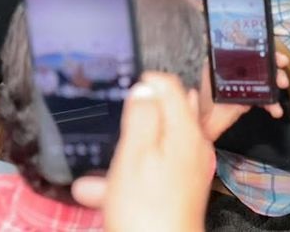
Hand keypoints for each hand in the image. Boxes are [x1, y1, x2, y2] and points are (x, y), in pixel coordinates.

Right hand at [70, 74, 213, 230]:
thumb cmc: (147, 208)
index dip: (149, 80)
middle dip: (140, 114)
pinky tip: (97, 188)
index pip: (173, 87)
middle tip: (116, 114)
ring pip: (154, 147)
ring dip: (127, 149)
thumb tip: (146, 87)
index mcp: (184, 131)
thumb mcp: (136, 154)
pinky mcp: (177, 191)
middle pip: (167, 115)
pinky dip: (128, 174)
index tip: (128, 83)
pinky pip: (151, 172)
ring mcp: (187, 169)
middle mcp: (192, 146)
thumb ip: (142, 117)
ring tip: (100, 157)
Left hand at [200, 50, 289, 140]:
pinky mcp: (251, 101)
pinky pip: (266, 101)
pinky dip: (273, 105)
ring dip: (278, 84)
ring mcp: (249, 87)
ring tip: (282, 87)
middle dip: (276, 68)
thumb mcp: (207, 72)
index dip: (267, 52)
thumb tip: (206, 37)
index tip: (276, 56)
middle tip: (281, 70)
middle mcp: (243, 73)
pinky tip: (276, 110)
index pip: (254, 52)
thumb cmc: (204, 95)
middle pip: (265, 66)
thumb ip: (211, 58)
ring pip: (269, 82)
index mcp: (233, 63)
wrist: (204, 122)